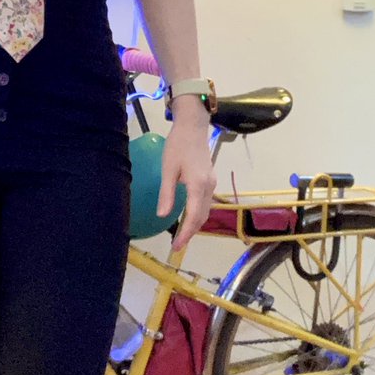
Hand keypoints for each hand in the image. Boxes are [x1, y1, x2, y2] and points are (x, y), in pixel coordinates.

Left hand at [156, 111, 216, 251]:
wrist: (193, 127)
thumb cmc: (177, 145)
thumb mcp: (168, 169)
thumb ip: (167, 193)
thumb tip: (162, 216)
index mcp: (198, 185)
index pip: (193, 216)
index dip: (185, 233)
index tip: (176, 246)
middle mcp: (209, 187)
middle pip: (202, 217)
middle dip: (190, 233)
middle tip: (177, 245)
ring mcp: (212, 184)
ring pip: (206, 211)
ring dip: (195, 225)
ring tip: (181, 235)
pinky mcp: (211, 181)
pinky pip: (206, 203)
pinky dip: (198, 214)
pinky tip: (187, 218)